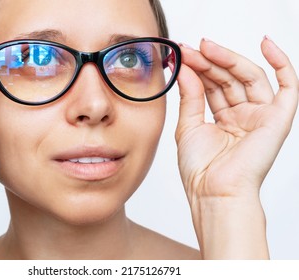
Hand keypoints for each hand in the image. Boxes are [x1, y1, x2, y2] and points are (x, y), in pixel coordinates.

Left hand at [175, 37, 297, 258]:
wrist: (213, 191)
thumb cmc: (200, 169)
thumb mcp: (188, 126)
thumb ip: (190, 96)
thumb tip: (184, 68)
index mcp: (223, 120)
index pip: (213, 85)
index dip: (200, 68)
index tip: (183, 54)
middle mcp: (243, 116)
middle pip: (230, 79)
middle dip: (211, 62)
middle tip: (192, 49)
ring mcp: (261, 116)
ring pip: (250, 77)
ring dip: (229, 60)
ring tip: (207, 47)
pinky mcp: (278, 119)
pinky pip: (288, 86)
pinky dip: (281, 63)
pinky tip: (265, 45)